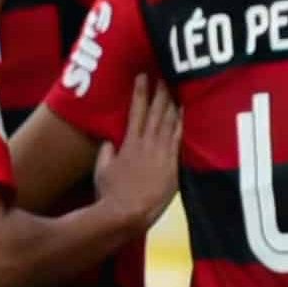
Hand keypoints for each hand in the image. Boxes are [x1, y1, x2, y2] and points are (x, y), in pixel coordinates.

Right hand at [100, 78, 183, 224]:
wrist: (128, 212)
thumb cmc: (111, 194)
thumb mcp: (101, 170)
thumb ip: (106, 153)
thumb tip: (109, 142)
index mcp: (128, 143)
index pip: (136, 111)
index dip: (140, 92)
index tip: (143, 76)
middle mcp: (146, 143)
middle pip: (156, 112)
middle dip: (161, 91)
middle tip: (166, 74)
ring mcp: (161, 153)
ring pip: (169, 122)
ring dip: (173, 103)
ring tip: (176, 87)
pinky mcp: (172, 165)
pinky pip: (179, 139)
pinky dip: (183, 124)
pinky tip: (186, 113)